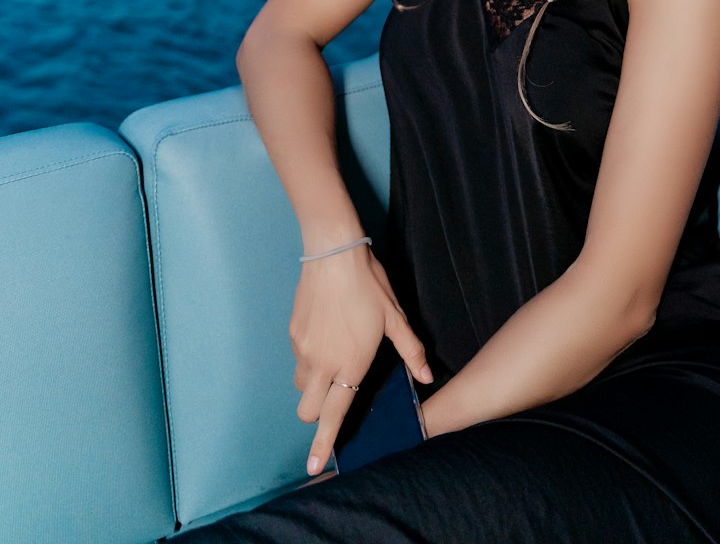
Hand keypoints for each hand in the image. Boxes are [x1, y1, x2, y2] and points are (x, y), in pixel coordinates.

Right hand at [290, 243, 433, 474]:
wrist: (333, 252)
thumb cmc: (369, 284)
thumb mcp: (395, 317)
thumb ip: (410, 350)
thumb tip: (426, 376)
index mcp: (350, 364)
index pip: (333, 414)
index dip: (323, 444)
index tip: (314, 468)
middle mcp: (322, 363)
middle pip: (308, 410)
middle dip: (317, 414)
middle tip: (333, 395)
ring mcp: (303, 348)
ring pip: (301, 384)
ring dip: (313, 384)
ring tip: (334, 357)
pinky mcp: (292, 333)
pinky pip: (297, 358)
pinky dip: (309, 358)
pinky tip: (325, 333)